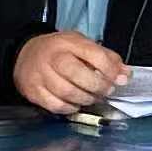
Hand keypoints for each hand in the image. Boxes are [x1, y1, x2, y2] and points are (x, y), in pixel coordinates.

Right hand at [13, 28, 127, 113]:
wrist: (26, 53)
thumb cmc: (60, 50)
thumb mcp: (83, 45)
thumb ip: (106, 58)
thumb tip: (125, 75)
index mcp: (68, 43)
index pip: (94, 55)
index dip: (111, 70)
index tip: (120, 79)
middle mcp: (51, 57)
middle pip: (78, 75)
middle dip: (98, 86)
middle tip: (106, 90)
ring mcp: (40, 75)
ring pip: (67, 93)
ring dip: (86, 99)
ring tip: (93, 97)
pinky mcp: (33, 91)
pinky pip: (56, 106)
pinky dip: (70, 108)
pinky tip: (76, 103)